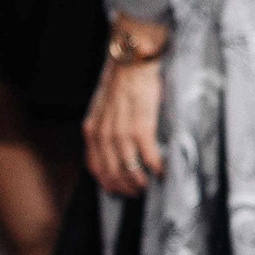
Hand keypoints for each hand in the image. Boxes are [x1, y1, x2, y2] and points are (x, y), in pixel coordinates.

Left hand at [84, 56, 165, 195]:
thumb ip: (104, 128)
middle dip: (125, 188)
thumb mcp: (102, 108)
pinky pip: (149, 157)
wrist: (131, 61)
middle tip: (138, 192)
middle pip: (113, 174)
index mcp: (92, 130)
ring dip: (141, 183)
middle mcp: (103, 135)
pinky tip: (163, 171)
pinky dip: (157, 168)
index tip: (120, 190)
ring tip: (150, 185)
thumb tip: (114, 147)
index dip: (108, 184)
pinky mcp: (141, 128)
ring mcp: (121, 133)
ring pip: (130, 170)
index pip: (96, 168)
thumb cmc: (121, 82)